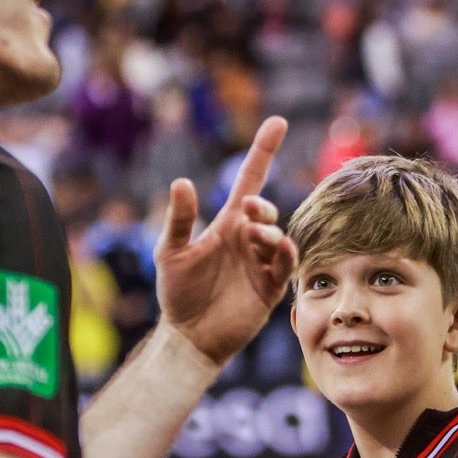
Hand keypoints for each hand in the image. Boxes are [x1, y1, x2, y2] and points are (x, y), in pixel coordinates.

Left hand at [154, 116, 298, 364]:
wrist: (190, 336)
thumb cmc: (178, 292)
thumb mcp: (171, 253)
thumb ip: (179, 220)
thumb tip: (182, 182)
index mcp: (227, 224)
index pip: (250, 180)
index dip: (263, 151)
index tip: (277, 122)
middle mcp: (248, 240)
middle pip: (266, 210)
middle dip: (262, 207)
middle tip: (250, 212)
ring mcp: (261, 263)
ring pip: (278, 237)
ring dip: (270, 232)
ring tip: (256, 238)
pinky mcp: (270, 288)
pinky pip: (286, 266)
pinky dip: (286, 255)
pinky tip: (279, 250)